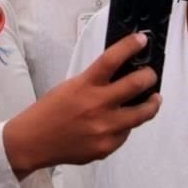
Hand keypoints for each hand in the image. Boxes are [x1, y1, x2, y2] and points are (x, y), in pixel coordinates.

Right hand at [4, 33, 161, 177]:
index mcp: (85, 86)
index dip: (130, 46)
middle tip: (150, 75)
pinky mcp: (107, 147)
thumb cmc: (50, 111)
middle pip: (136, 85)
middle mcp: (97, 105)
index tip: (142, 40)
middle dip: (149, 76)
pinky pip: (126, 133)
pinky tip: (121, 122)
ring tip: (154, 99)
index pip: (112, 59)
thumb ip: (95, 82)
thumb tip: (122, 74)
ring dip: (152, 104)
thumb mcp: (70, 87)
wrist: (33, 141)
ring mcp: (104, 128)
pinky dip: (126, 125)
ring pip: (142, 114)